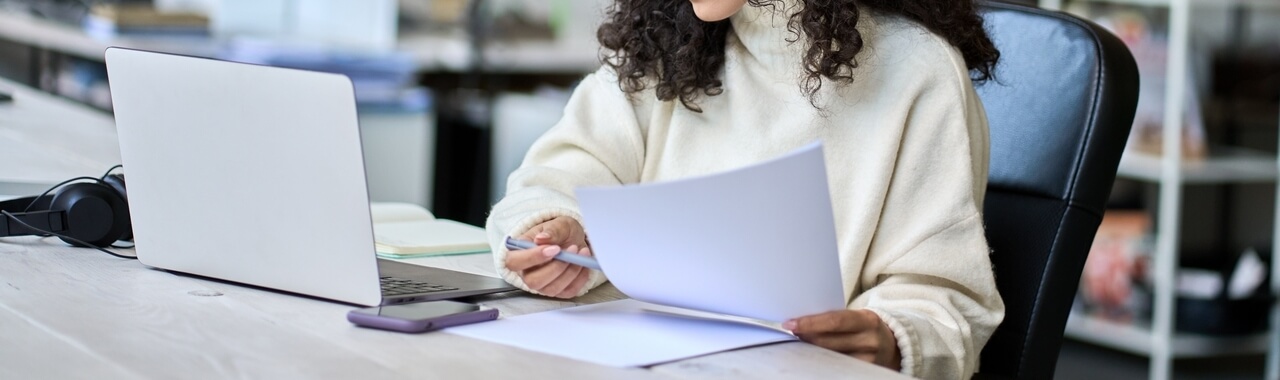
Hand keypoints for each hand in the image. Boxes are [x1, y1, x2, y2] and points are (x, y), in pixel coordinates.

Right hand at [503, 216, 593, 297]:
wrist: (573, 240)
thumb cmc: (559, 232)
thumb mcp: (558, 224)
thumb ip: (551, 231)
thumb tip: (541, 239)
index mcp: (519, 253)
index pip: (514, 262)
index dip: (532, 258)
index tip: (554, 249)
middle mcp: (527, 273)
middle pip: (533, 281)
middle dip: (556, 267)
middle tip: (572, 249)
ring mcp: (542, 285)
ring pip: (551, 289)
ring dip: (570, 272)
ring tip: (581, 252)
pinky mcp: (558, 291)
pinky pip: (568, 291)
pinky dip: (579, 278)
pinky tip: (584, 264)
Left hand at [784, 309, 901, 370]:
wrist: (891, 344)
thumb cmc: (864, 327)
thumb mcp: (856, 317)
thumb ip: (834, 319)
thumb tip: (801, 322)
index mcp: (867, 320)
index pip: (834, 321)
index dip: (810, 323)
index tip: (790, 324)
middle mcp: (869, 341)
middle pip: (828, 342)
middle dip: (806, 337)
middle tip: (791, 333)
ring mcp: (868, 360)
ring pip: (829, 358)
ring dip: (811, 352)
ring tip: (801, 344)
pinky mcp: (864, 373)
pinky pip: (836, 369)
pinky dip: (822, 363)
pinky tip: (813, 358)